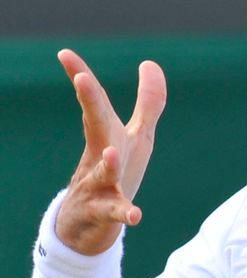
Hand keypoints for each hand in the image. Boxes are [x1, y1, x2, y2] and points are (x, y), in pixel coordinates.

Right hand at [54, 50, 166, 254]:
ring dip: (108, 163)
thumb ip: (147, 104)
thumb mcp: (135, 137)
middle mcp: (101, 157)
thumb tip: (150, 63)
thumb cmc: (114, 175)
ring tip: (112, 152)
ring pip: (103, 174)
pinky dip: (123, 213)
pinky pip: (114, 213)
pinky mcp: (103, 214)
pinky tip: (135, 216)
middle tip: (82, 78)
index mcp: (109, 137)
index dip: (84, 78)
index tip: (64, 53)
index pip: (97, 104)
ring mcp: (98, 186)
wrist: (87, 224)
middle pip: (96, 128)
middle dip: (91, 104)